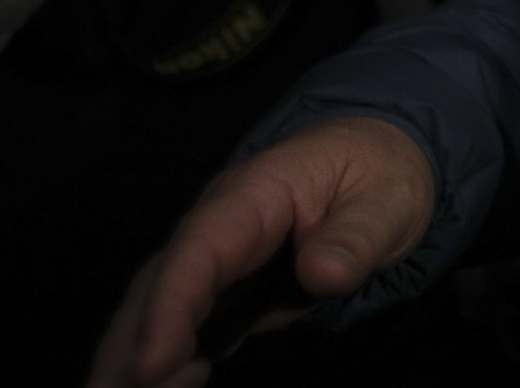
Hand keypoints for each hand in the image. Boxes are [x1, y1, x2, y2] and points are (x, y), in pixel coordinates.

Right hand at [87, 115, 433, 387]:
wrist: (380, 154)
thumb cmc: (381, 173)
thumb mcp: (389, 199)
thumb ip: (357, 236)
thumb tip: (322, 274)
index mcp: (257, 193)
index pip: (202, 248)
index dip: (171, 306)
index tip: (151, 363)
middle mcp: (221, 220)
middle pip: (162, 280)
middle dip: (130, 342)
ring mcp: (219, 250)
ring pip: (162, 301)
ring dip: (134, 351)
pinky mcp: (227, 278)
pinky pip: (186, 317)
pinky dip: (167, 353)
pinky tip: (164, 387)